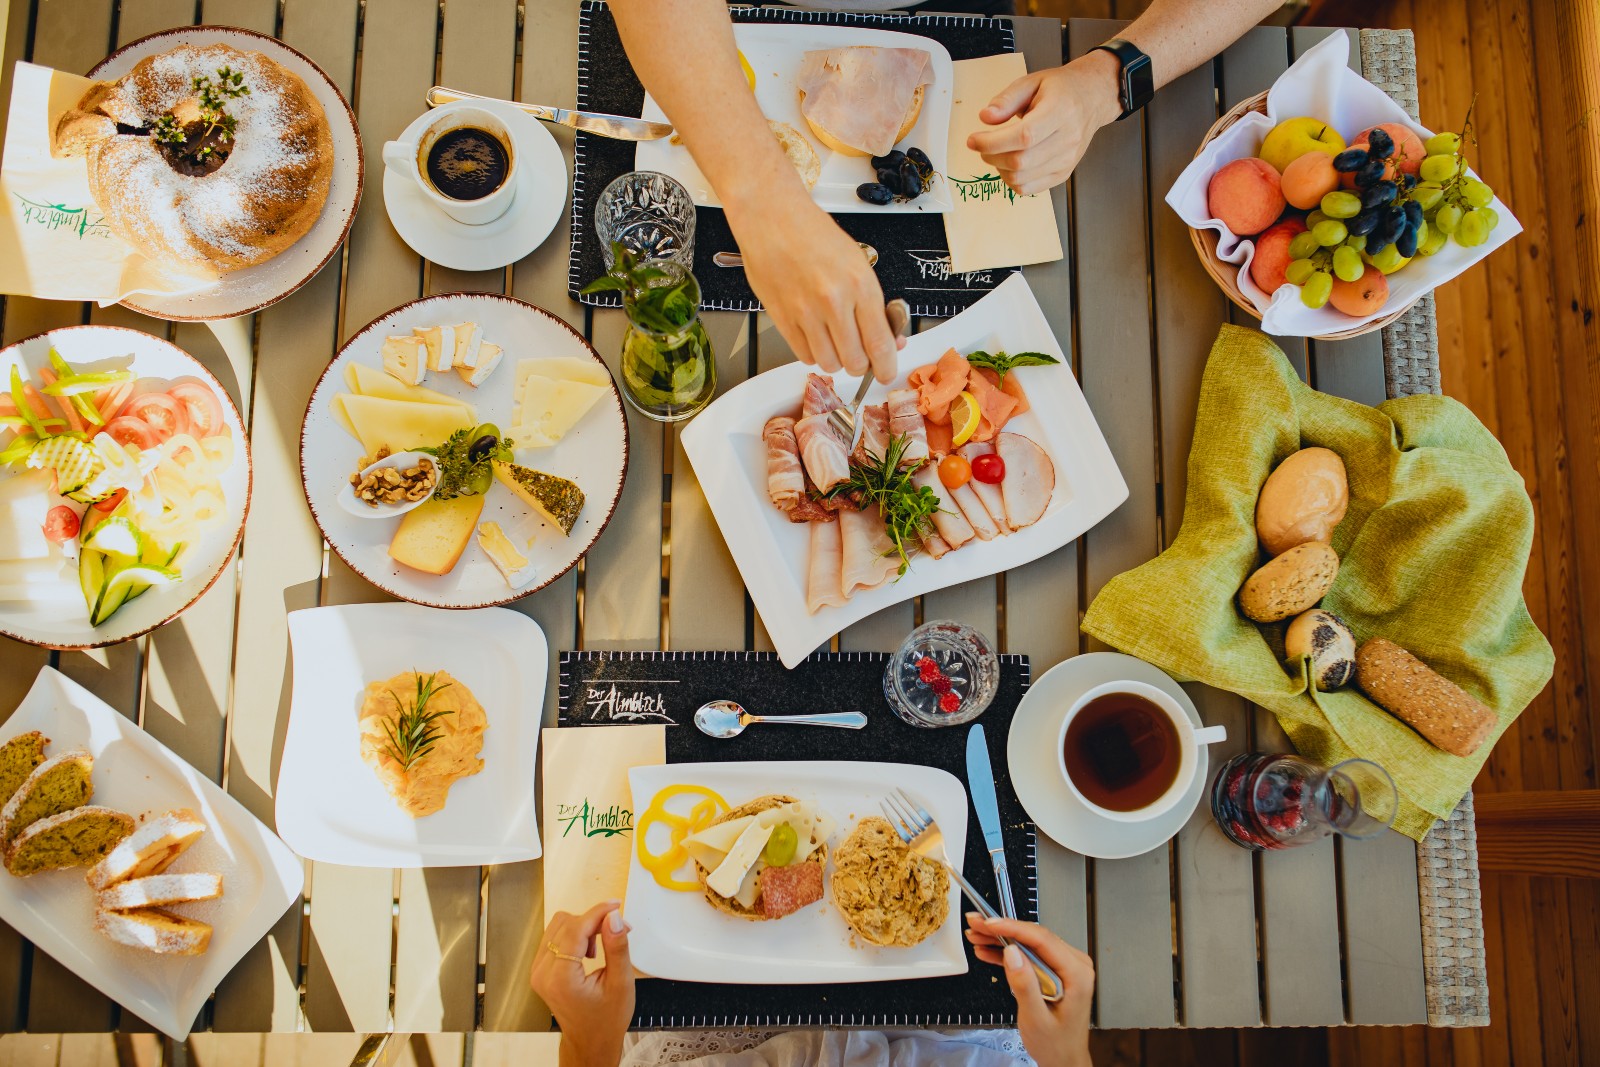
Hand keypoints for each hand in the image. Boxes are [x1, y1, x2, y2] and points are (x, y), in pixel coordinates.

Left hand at [530, 902, 634, 1066]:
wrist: (590, 1041)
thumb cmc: (605, 1021)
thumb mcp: (620, 984)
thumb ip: (617, 947)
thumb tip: (614, 918)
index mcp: (561, 978)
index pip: (575, 928)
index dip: (597, 912)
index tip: (615, 906)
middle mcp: (542, 972)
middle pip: (565, 922)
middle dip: (593, 921)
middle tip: (616, 931)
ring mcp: (538, 970)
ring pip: (558, 925)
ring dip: (583, 927)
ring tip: (599, 947)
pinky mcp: (540, 968)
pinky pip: (555, 936)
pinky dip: (574, 935)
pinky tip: (587, 951)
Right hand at [724, 190, 903, 382]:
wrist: (773, 218)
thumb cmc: (814, 235)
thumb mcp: (858, 263)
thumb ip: (873, 305)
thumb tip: (889, 339)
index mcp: (860, 285)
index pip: (880, 344)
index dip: (886, 366)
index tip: (885, 370)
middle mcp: (834, 301)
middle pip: (855, 362)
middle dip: (861, 364)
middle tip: (860, 353)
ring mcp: (806, 312)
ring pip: (829, 363)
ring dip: (836, 359)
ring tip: (835, 340)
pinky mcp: (782, 319)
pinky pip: (804, 355)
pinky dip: (813, 352)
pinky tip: (816, 335)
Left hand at [966, 51, 1122, 196]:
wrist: (1092, 98)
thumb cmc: (1061, 89)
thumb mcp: (1032, 82)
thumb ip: (1007, 99)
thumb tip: (986, 117)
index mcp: (1060, 111)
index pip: (1024, 137)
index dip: (993, 142)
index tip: (974, 140)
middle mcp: (1068, 138)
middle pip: (1020, 161)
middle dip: (991, 156)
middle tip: (981, 144)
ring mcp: (1067, 160)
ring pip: (1022, 178)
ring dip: (999, 168)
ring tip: (996, 152)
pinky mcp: (1063, 173)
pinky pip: (1029, 188)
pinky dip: (1011, 180)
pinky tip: (1008, 164)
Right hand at [966, 914, 1094, 1066]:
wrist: (1063, 1060)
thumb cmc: (1056, 1045)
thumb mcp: (1036, 1019)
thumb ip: (1024, 986)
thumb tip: (1012, 953)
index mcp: (1076, 974)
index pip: (1042, 940)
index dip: (1013, 928)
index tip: (990, 923)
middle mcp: (1074, 965)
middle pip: (1033, 937)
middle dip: (1002, 930)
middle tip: (976, 923)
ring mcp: (1064, 967)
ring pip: (1028, 944)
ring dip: (1001, 939)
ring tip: (976, 936)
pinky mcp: (1053, 971)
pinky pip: (1028, 955)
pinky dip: (1007, 953)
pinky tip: (988, 951)